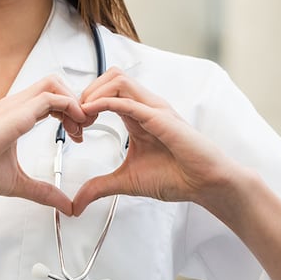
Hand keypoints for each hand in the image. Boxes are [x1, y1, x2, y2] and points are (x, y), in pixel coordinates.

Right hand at [0, 75, 86, 215]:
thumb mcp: (17, 182)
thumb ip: (43, 191)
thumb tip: (64, 205)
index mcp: (13, 116)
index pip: (49, 99)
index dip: (69, 111)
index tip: (78, 133)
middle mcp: (14, 105)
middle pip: (54, 83)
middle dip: (75, 100)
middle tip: (85, 126)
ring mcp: (13, 106)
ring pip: (53, 83)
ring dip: (73, 101)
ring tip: (82, 124)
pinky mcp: (15, 114)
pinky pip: (50, 98)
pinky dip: (69, 106)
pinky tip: (75, 126)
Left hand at [72, 68, 241, 215]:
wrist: (206, 184)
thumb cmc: (177, 177)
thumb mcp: (126, 181)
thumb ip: (99, 187)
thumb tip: (77, 203)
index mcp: (136, 115)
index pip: (105, 90)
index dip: (84, 103)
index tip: (74, 127)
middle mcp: (145, 106)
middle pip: (109, 76)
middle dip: (85, 92)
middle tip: (76, 119)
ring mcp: (154, 109)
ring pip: (117, 79)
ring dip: (93, 93)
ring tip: (83, 117)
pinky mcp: (161, 117)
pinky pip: (129, 100)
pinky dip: (105, 102)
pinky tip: (91, 113)